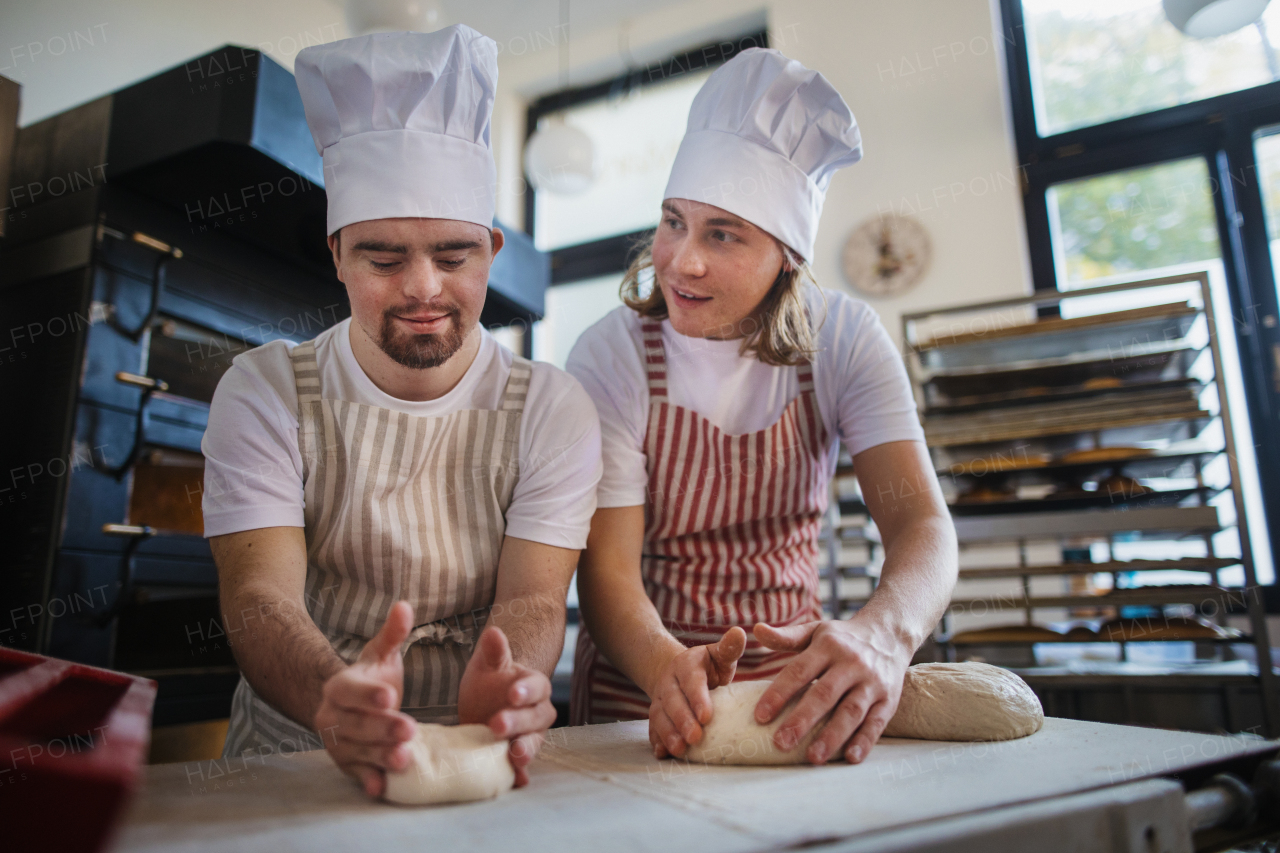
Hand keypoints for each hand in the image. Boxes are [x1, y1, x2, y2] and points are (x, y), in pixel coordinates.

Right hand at [314, 600, 419, 798]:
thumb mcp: (381, 654)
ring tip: (404, 759)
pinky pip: (355, 774)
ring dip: (378, 757)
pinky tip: (382, 789)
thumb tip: (405, 606)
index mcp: (339, 686)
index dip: (367, 694)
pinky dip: (367, 781)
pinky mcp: (346, 764)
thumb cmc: (371, 678)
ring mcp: (337, 742)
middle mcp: (332, 716)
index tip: (390, 696)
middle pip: (355, 724)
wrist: (348, 707)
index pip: (350, 690)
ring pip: (356, 751)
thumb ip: (393, 633)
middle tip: (409, 730)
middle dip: (381, 729)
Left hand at [456, 626, 555, 786]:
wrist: (485, 706)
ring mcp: (530, 736)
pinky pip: (523, 766)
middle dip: (518, 722)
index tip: (512, 693)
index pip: (536, 687)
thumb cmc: (490, 682)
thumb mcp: (487, 665)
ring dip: (525, 750)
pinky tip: (515, 779)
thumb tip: (493, 632)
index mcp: (534, 687)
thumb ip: (494, 652)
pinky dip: (520, 774)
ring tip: (514, 756)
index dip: (526, 690)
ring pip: (534, 743)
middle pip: (534, 718)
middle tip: (496, 725)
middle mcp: (538, 713)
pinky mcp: (519, 755)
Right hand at [647, 627, 745, 758]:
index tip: (707, 716)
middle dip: (683, 720)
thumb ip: (729, 648)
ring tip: (680, 750)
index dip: (697, 698)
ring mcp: (660, 699)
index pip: (691, 681)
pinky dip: (656, 740)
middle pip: (673, 701)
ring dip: (668, 733)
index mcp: (686, 664)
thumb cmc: (709, 666)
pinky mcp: (656, 714)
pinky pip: (652, 728)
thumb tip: (740, 632)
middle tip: (696, 737)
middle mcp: (669, 681)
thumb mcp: (719, 655)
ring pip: (660, 716)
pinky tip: (663, 753)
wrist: (680, 672)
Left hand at [752, 618, 912, 765]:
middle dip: (802, 720)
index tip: (760, 716)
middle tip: (781, 743)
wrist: (889, 634)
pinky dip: (864, 741)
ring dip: (832, 736)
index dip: (779, 694)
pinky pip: (876, 722)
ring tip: (813, 757)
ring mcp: (871, 683)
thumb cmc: (843, 638)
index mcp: (828, 646)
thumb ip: (787, 636)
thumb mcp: (815, 631)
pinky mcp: (888, 700)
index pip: (799, 671)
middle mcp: (851, 664)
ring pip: (850, 711)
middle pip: (823, 694)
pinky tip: (850, 757)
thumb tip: (756, 630)